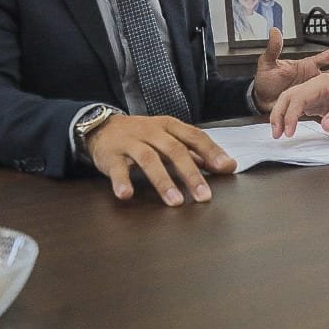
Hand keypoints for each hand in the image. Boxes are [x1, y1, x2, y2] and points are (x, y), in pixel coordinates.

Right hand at [86, 115, 235, 205]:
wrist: (101, 127)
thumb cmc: (142, 136)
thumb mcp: (168, 137)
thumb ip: (195, 151)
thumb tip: (226, 165)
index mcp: (169, 126)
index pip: (194, 136)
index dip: (211, 151)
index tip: (226, 168)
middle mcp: (151, 131)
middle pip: (174, 150)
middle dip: (191, 174)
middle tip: (204, 196)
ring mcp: (130, 142)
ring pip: (149, 160)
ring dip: (163, 181)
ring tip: (175, 202)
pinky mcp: (111, 155)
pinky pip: (117, 169)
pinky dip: (122, 182)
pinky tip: (126, 195)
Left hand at [252, 27, 328, 114]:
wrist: (260, 102)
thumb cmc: (265, 81)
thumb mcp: (268, 64)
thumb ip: (273, 49)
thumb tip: (274, 31)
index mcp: (307, 66)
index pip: (328, 57)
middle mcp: (313, 79)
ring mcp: (313, 94)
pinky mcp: (310, 108)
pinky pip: (325, 108)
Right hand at [269, 72, 328, 137]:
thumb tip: (326, 125)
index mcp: (324, 82)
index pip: (300, 96)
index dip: (292, 114)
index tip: (289, 130)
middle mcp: (316, 85)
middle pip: (289, 96)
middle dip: (279, 114)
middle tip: (277, 133)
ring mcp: (314, 92)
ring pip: (290, 100)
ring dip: (281, 115)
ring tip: (278, 133)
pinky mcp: (315, 101)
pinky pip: (297, 107)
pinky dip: (289, 117)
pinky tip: (286, 128)